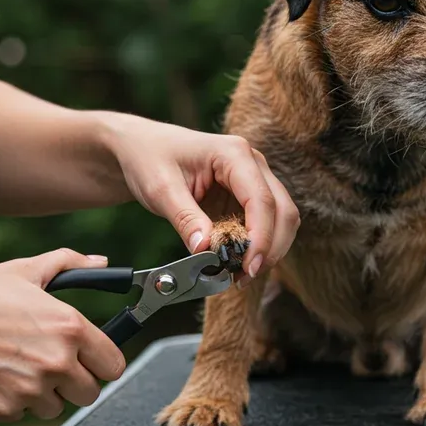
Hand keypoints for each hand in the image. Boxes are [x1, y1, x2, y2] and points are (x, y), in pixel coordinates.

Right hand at [0, 249, 125, 421]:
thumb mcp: (26, 270)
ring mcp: (29, 389)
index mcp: (70, 328)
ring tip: (17, 366)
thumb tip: (102, 263)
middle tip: (51, 365)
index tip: (89, 360)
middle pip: (90, 393)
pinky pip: (20, 415)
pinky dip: (11, 402)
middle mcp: (56, 362)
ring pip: (55, 408)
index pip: (114, 366)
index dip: (101, 362)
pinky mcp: (2, 409)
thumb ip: (70, 263)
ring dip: (42, 394)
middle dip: (74, 382)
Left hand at [103, 115, 299, 279]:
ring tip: (240, 274)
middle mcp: (252, 163)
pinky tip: (237, 262)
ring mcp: (254, 179)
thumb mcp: (161, 189)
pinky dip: (257, 246)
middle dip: (270, 248)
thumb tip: (206, 250)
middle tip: (245, 277)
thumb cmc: (151, 158)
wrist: (143, 148)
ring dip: (268, 250)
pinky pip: (266, 223)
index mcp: (234, 154)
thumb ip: (185, 219)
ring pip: (281, 219)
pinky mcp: (247, 196)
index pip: (261, 200)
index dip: (261, 237)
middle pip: (282, 210)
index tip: (248, 267)